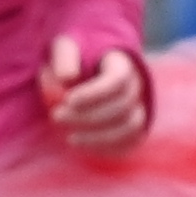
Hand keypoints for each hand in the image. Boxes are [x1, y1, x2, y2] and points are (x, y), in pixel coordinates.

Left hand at [38, 33, 150, 153]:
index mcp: (122, 64)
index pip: (117, 81)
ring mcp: (138, 108)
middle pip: (122, 106)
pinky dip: (109, 148)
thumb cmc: (74, 58)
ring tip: (70, 138)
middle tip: (56, 117)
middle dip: (89, 116)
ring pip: (130, 127)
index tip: (67, 100)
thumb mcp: (66, 47)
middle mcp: (136, 86)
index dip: (94, 94)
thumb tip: (67, 78)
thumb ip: (65, 58)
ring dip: (99, 137)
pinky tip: (84, 146)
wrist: (88, 70)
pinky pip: (131, 143)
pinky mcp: (135, 128)